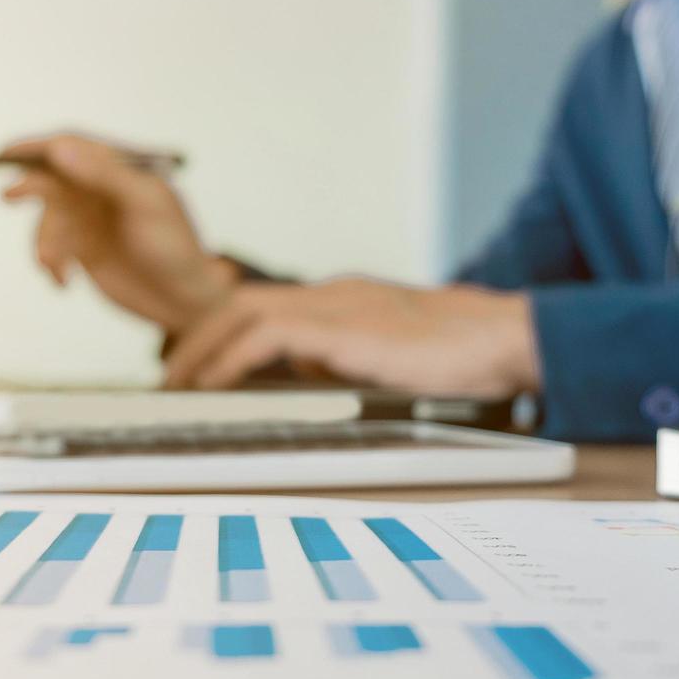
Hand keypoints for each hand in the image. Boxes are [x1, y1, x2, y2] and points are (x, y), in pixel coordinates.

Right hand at [0, 133, 237, 331]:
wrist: (184, 301)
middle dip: (30, 187)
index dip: (40, 146)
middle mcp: (100, 189)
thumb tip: (60, 149)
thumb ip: (104, 175)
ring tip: (53, 264)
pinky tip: (63, 281)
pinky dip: (50, 263)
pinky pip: (52, 247)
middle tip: (10, 196)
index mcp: (119, 168)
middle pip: (52, 177)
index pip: (73, 145)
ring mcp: (90, 219)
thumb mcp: (145, 205)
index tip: (10, 152)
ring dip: (43, 239)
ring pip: (47, 217)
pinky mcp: (83, 249)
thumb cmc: (174, 247)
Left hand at [164, 278, 541, 395]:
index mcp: (345, 299)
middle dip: (197, 339)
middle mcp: (334, 293)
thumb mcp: (394, 360)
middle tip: (172, 378)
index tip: (198, 365)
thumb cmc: (465, 355)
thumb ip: (351, 363)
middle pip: (240, 302)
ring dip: (202, 349)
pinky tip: (215, 384)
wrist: (507, 339)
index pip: (266, 307)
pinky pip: (265, 335)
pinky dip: (231, 359)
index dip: (223, 334)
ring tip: (178, 385)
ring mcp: (337, 304)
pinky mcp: (343, 326)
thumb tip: (312, 379)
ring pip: (242, 311)